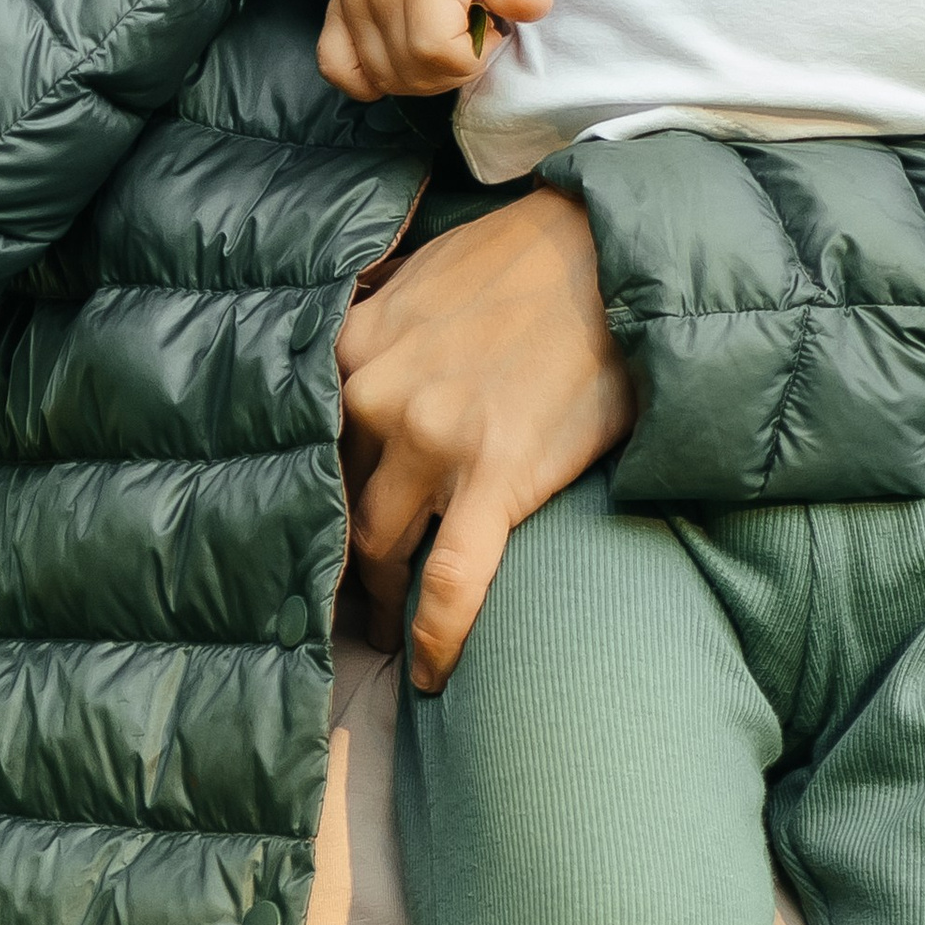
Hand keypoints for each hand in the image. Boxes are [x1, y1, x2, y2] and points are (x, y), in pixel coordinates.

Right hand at [318, 0, 552, 101]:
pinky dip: (364, 78)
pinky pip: (336, 66)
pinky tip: (396, 61)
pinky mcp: (338, 6)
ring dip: (419, 76)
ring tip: (440, 39)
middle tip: (470, 34)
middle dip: (453, 70)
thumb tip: (536, 7)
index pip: (441, 56)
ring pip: (383, 77)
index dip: (475, 57)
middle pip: (414, 74)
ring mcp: (353, 3)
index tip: (489, 28)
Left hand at [338, 186, 634, 689]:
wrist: (612, 250)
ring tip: (393, 634)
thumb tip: (347, 363)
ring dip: (384, 601)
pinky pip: (452, 580)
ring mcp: (435, 440)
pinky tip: (431, 674)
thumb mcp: (418, 277)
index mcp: (353, 352)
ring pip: (382, 549)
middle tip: (353, 599)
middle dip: (344, 561)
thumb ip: (373, 330)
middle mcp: (377, 397)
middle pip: (340, 505)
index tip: (317, 537)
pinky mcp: (498, 475)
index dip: (314, 501)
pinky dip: (436, 634)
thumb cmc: (524, 260)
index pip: (312, 449)